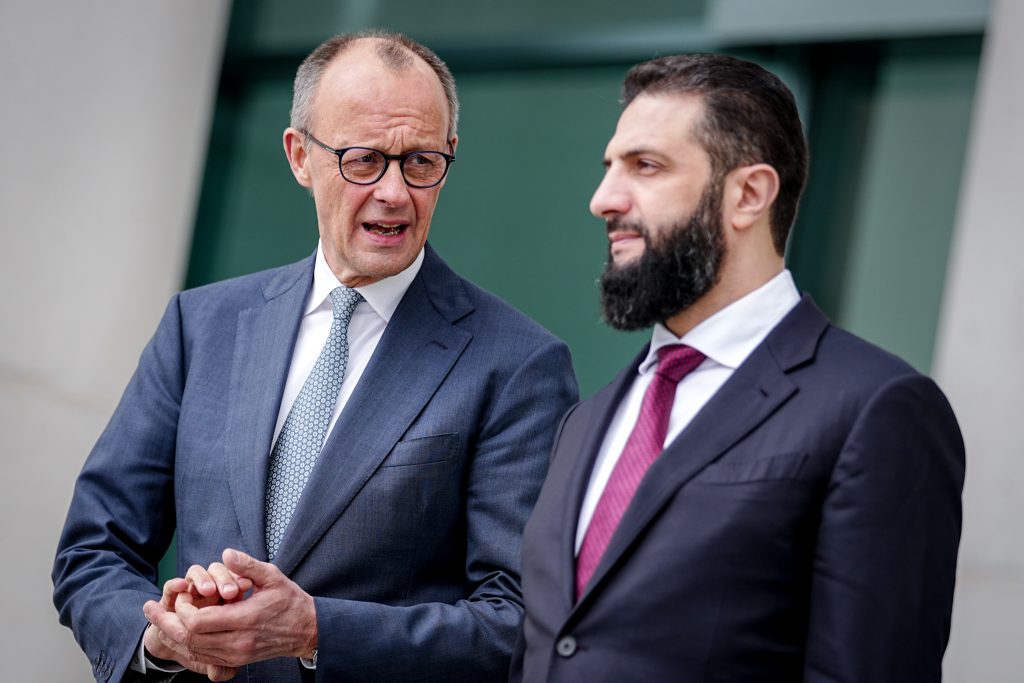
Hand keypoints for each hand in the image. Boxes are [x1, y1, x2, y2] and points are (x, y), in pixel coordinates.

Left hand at [145, 548, 317, 668]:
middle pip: (189, 639)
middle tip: (150, 609)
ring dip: (173, 636)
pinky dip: (186, 646)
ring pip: (192, 650)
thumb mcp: (272, 576)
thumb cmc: (290, 601)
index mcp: (245, 619)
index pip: (198, 621)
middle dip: (166, 623)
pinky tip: (179, 633)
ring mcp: (236, 654)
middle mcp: (238, 642)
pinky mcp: (236, 661)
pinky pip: (203, 658)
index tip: (182, 594)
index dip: (182, 608)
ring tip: (158, 620)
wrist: (307, 630)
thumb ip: (247, 565)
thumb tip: (225, 554)